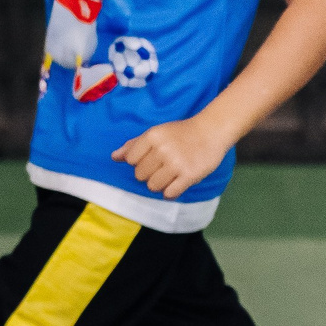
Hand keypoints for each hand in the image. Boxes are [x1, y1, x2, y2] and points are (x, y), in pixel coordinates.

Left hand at [113, 115, 232, 198]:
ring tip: (170, 175)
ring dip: (160, 184)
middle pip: (140, 175)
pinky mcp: (189, 175)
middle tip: (163, 166)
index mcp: (152, 136)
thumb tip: (114, 157)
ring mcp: (176, 163)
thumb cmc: (181, 133)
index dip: (139, 162)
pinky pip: (169, 193)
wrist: (211, 131)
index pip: (131, 160)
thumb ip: (134, 145)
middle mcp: (162, 149)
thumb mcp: (156, 133)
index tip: (152, 158)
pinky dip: (171, 192)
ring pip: (153, 186)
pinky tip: (177, 183)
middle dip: (149, 174)